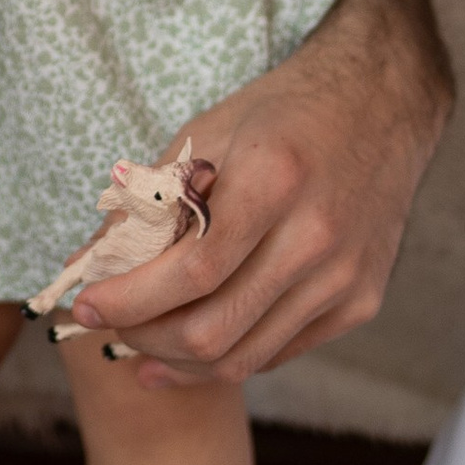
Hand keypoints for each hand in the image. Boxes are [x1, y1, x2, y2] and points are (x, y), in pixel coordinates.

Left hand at [56, 0, 451, 387]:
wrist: (382, 102)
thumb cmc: (283, 114)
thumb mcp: (206, 135)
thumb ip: (145, 203)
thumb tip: (83, 264)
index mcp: (273, 181)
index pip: (189, 272)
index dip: (129, 300)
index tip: (86, 304)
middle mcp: (317, 236)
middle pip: (213, 328)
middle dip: (145, 338)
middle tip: (112, 325)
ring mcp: (345, 276)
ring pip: (245, 355)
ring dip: (179, 361)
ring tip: (140, 348)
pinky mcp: (362, 300)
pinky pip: (280, 351)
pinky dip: (229, 356)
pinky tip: (192, 349)